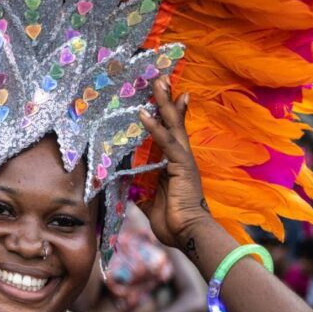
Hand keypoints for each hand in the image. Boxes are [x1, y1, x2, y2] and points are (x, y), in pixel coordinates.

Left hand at [137, 77, 212, 249]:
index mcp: (175, 164)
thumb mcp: (148, 200)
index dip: (167, 113)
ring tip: (158, 82)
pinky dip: (154, 127)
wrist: (189, 234)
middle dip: (167, 99)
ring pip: (173, 125)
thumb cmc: (172, 221)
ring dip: (164, 103)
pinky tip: (143, 113)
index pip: (171, 132)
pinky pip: (166, 142)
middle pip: (175, 122)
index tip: (163, 94)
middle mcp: (181, 157)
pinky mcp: (181, 165)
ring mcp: (183, 160)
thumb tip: (123, 182)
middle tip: (161, 77)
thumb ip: (138, 188)